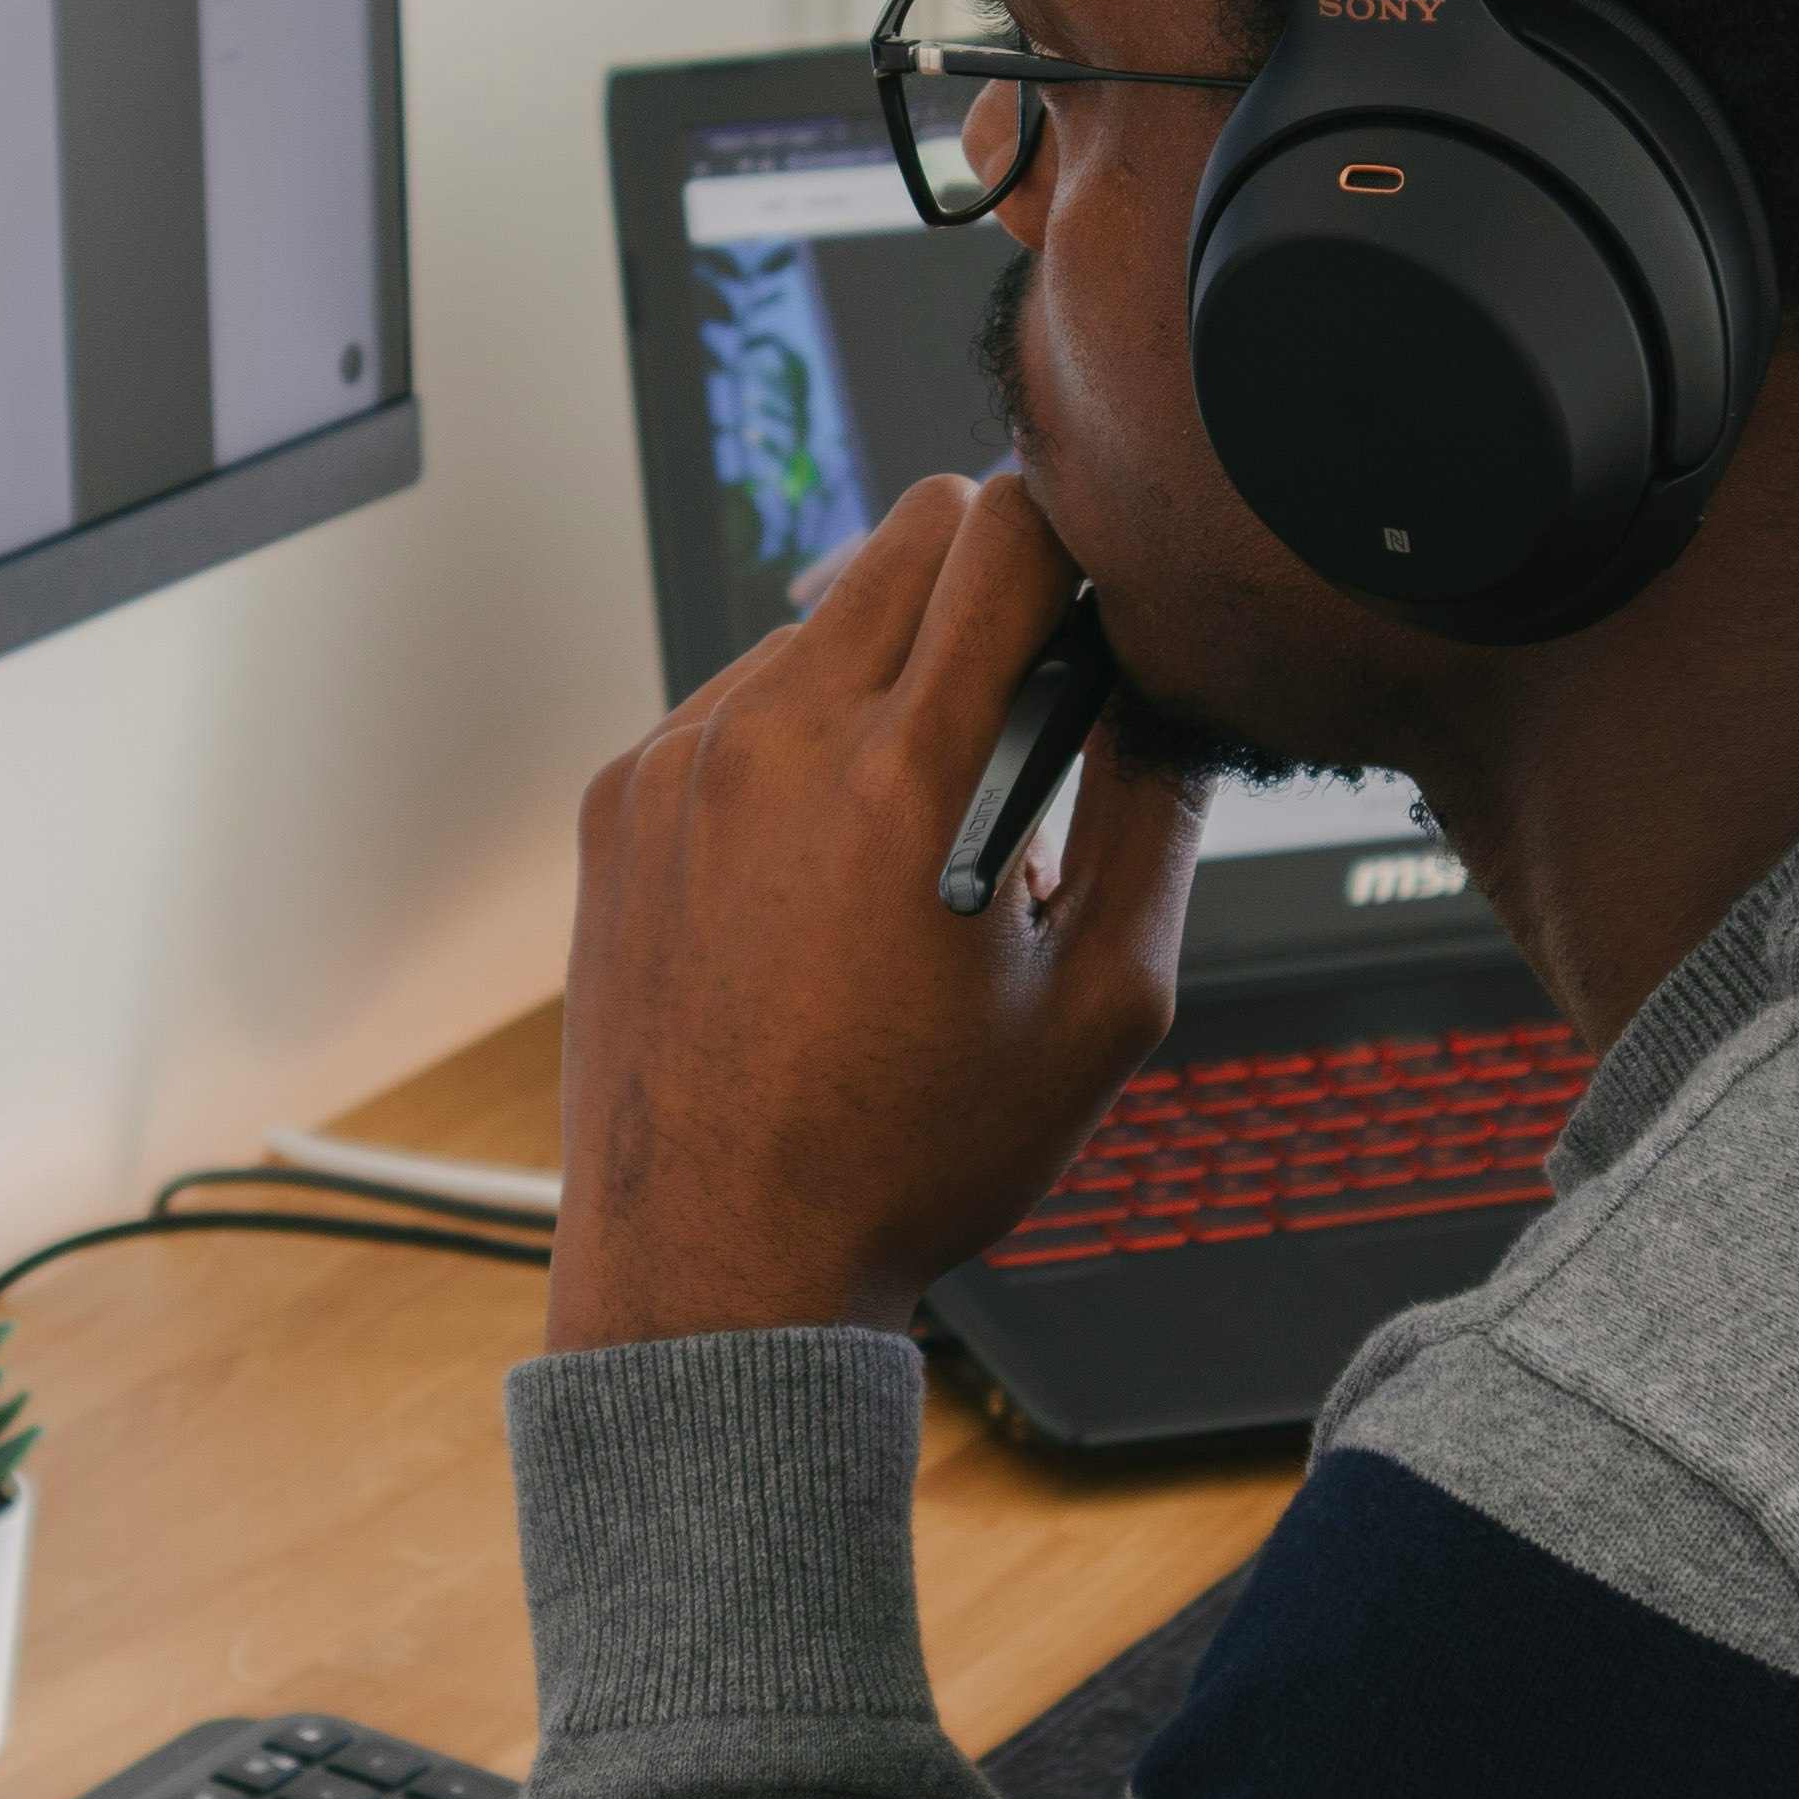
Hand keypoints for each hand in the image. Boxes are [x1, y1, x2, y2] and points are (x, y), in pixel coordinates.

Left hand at [544, 472, 1199, 1352]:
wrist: (717, 1267)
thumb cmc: (905, 1160)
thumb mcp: (1098, 1013)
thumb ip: (1157, 824)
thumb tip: (1179, 700)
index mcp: (906, 778)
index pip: (1007, 532)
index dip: (1079, 547)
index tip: (1099, 612)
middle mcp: (773, 740)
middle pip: (913, 532)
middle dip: (992, 585)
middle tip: (1025, 713)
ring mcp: (678, 763)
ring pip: (819, 616)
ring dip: (888, 674)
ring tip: (914, 832)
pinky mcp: (619, 799)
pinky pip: (731, 702)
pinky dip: (794, 742)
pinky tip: (821, 867)